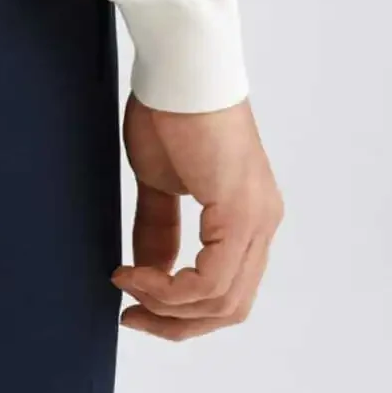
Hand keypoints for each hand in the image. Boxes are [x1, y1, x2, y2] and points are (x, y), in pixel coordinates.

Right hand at [112, 93, 282, 341]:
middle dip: (174, 322)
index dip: (181, 311)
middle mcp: (263, 221)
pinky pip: (210, 279)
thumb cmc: (171, 111)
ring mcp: (256, 218)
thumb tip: (149, 271)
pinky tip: (135, 273)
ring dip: (167, 306)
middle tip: (130, 314)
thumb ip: (159, 230)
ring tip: (129, 286)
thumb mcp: (161, 184)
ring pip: (221, 300)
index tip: (133, 300)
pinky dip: (168, 287)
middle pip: (229, 307)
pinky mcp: (240, 211)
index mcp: (249, 215)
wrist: (180, 71)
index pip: (227, 290)